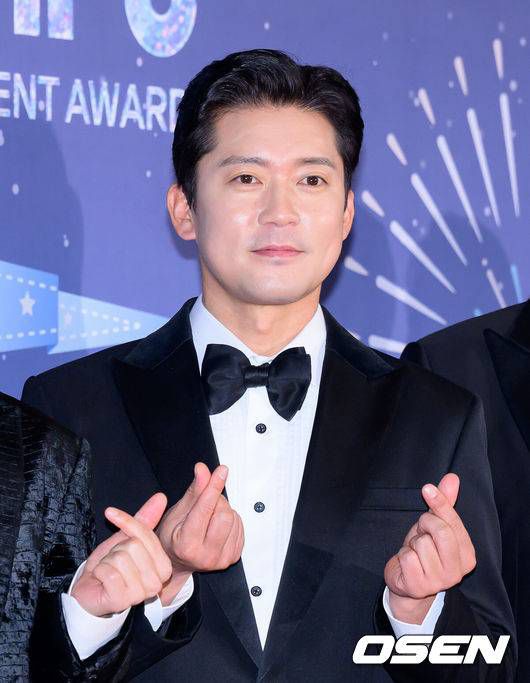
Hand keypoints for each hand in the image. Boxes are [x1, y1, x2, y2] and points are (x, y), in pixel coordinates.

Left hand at [72, 493, 172, 616]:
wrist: (90, 593)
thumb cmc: (110, 567)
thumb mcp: (125, 540)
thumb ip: (144, 521)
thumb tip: (161, 497)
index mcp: (164, 566)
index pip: (146, 535)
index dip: (126, 522)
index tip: (110, 513)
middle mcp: (158, 581)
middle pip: (133, 546)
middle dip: (115, 550)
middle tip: (113, 563)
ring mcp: (142, 592)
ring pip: (121, 558)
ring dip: (107, 562)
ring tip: (108, 573)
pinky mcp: (124, 600)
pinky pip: (109, 572)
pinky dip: (99, 573)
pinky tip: (102, 582)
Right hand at [156, 462, 243, 604]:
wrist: (178, 561)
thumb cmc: (173, 537)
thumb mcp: (177, 512)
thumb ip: (194, 491)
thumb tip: (203, 470)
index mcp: (187, 545)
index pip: (205, 510)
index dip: (213, 487)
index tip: (221, 471)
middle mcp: (206, 556)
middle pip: (224, 514)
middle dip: (217, 502)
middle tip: (205, 504)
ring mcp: (222, 559)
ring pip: (234, 518)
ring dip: (223, 511)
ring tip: (209, 518)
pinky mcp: (233, 557)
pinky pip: (240, 526)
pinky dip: (230, 520)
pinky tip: (217, 526)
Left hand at [384, 473, 475, 623]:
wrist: (406, 581)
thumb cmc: (424, 550)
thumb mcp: (435, 525)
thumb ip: (445, 503)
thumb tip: (452, 477)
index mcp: (468, 555)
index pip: (453, 521)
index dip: (438, 503)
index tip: (427, 488)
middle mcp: (458, 571)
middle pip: (441, 531)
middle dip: (424, 524)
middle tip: (421, 532)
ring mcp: (439, 582)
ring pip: (421, 543)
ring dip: (412, 543)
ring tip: (415, 552)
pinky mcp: (419, 587)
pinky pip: (407, 557)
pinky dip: (402, 555)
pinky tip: (408, 563)